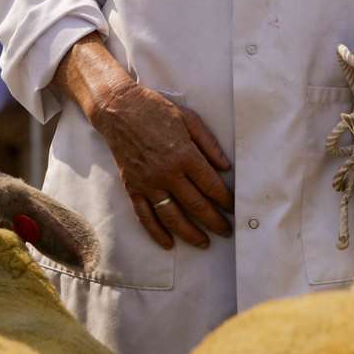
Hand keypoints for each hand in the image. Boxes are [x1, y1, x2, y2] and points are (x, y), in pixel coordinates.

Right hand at [90, 80, 233, 249]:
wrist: (118, 109)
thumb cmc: (157, 110)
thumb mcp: (190, 119)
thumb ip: (210, 145)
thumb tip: (227, 167)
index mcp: (184, 155)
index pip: (211, 186)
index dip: (226, 201)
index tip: (235, 209)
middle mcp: (167, 173)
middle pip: (196, 206)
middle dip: (215, 221)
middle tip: (227, 231)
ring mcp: (148, 183)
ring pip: (172, 217)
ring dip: (190, 233)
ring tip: (205, 243)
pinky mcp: (132, 187)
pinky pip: (144, 215)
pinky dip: (156, 232)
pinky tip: (169, 243)